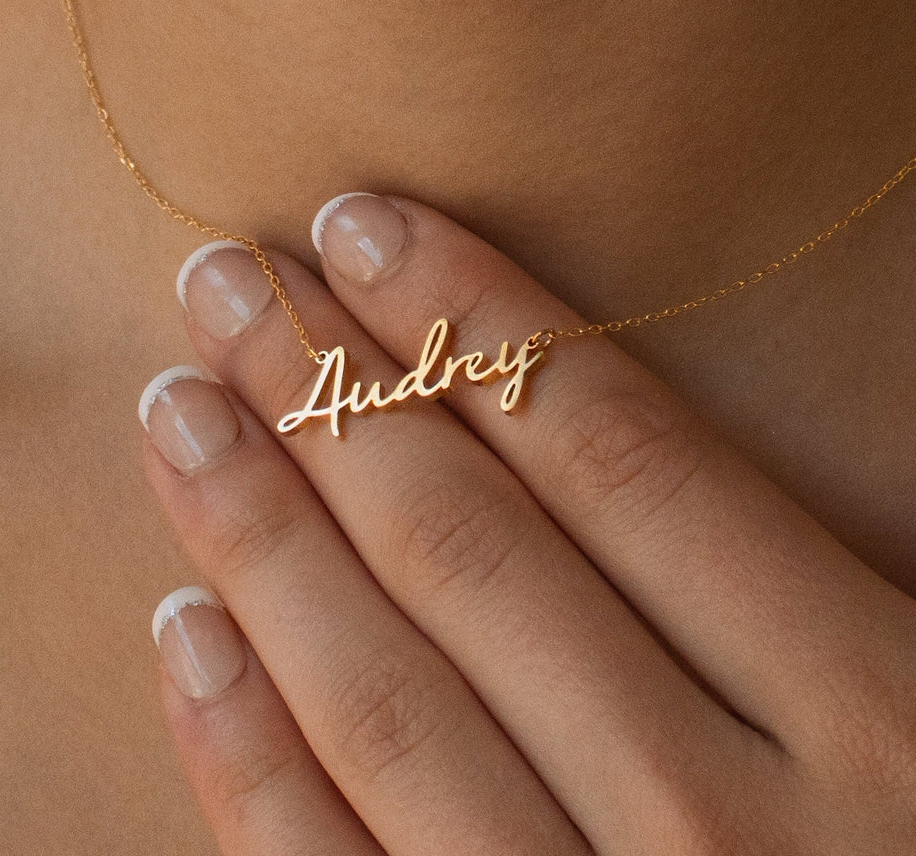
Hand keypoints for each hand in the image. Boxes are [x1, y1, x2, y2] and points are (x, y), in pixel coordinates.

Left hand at [139, 193, 915, 854]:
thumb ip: (794, 588)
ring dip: (257, 530)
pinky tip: (178, 620)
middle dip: (330, 388)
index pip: (618, 451)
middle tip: (223, 278)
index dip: (477, 321)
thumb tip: (613, 433)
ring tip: (174, 401)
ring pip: (381, 692)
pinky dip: (242, 754)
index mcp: (875, 714)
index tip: (362, 224)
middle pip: (473, 546)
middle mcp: (722, 824)